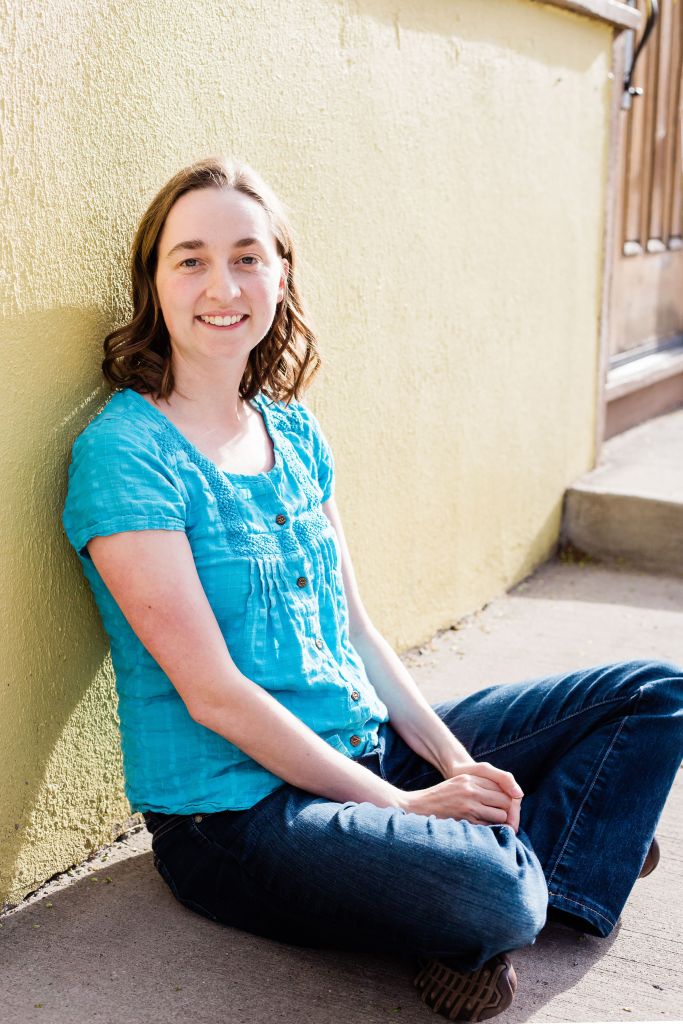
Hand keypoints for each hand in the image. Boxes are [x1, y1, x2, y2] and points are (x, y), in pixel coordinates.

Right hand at [397, 761, 523, 831]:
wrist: (418, 807)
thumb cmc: (440, 797)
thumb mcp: (459, 784)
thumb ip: (479, 786)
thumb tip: (505, 798)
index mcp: (470, 778)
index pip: (502, 786)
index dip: (509, 799)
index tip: (508, 808)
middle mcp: (472, 789)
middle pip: (505, 801)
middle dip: (509, 812)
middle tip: (508, 820)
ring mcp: (469, 805)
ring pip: (501, 815)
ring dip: (501, 822)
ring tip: (496, 826)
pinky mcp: (466, 820)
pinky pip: (490, 827)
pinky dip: (492, 831)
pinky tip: (488, 832)